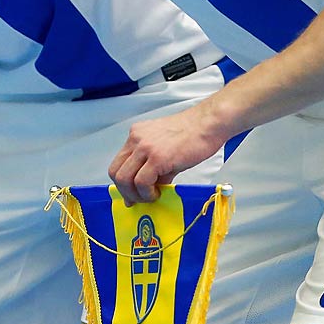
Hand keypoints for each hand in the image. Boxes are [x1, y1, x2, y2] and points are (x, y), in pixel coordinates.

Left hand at [109, 103, 227, 204]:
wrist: (208, 124)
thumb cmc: (192, 135)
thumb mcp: (164, 148)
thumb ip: (151, 167)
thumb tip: (142, 191)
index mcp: (136, 135)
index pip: (117, 164)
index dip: (122, 183)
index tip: (131, 194)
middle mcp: (136, 139)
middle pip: (116, 172)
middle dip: (125, 192)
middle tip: (140, 199)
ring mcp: (145, 147)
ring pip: (124, 179)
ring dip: (136, 195)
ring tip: (152, 196)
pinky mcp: (157, 157)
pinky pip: (141, 182)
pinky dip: (147, 193)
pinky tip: (158, 193)